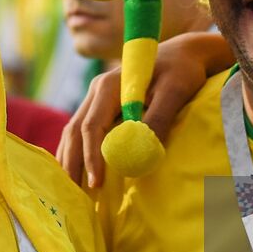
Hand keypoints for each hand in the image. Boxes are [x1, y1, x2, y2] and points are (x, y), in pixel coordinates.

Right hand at [57, 30, 231, 187]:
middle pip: (75, 131)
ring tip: (71, 191)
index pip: (92, 126)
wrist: (182, 54)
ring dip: (70, 160)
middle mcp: (96, 90)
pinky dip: (76, 153)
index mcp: (109, 85)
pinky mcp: (102, 106)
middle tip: (74, 197)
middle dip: (72, 164)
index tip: (96, 183)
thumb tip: (141, 153)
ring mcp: (96, 98)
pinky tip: (76, 174)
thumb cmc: (181, 72)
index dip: (92, 156)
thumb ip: (158, 119)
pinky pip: (81, 131)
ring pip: (73, 132)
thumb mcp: (175, 92)